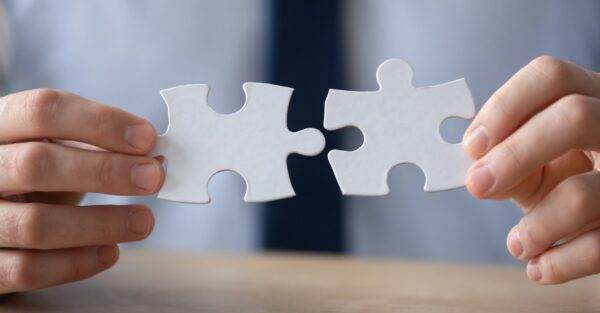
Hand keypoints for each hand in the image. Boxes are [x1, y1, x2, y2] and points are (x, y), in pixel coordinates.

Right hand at [0, 89, 163, 292]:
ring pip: (34, 224)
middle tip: (153, 178)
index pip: (43, 110)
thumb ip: (98, 146)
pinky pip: (26, 268)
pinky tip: (110, 252)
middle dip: (104, 171)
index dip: (100, 122)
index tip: (147, 137)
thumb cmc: (34, 175)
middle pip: (36, 163)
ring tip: (143, 221)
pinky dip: (75, 263)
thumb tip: (154, 157)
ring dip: (99, 224)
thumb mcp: (56, 148)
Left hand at [464, 56, 599, 283]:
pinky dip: (560, 264)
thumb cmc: (568, 180)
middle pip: (574, 116)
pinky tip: (539, 268)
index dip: (504, 107)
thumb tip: (476, 172)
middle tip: (477, 186)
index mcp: (590, 97)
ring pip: (583, 193)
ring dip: (535, 225)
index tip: (472, 145)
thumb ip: (507, 161)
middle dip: (514, 155)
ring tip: (517, 244)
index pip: (549, 76)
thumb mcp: (538, 165)